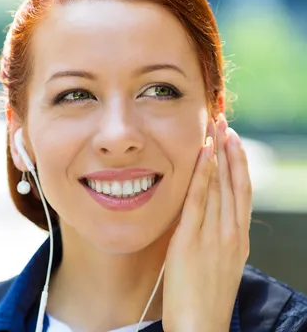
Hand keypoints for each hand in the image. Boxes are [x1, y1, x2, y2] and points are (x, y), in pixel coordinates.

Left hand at [162, 114, 252, 331]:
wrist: (200, 328)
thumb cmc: (203, 299)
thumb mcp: (218, 264)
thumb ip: (215, 238)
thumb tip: (206, 217)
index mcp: (238, 239)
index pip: (242, 192)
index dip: (239, 164)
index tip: (232, 141)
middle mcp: (232, 233)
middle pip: (236, 182)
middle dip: (231, 150)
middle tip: (225, 123)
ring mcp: (215, 235)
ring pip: (222, 185)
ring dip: (219, 154)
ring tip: (217, 128)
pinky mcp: (192, 240)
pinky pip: (200, 200)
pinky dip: (203, 174)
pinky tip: (203, 154)